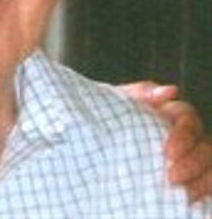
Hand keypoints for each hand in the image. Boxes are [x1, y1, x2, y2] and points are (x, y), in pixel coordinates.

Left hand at [120, 81, 211, 201]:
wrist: (91, 144)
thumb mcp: (119, 103)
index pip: (188, 118)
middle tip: (171, 177)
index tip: (168, 152)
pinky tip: (185, 200)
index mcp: (168, 114)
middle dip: (192, 162)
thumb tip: (170, 90)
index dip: (184, 135)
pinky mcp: (186, 179)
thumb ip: (142, 93)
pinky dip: (201, 192)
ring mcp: (187, 159)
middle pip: (204, 146)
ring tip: (180, 192)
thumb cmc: (108, 118)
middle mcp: (183, 136)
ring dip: (200, 180)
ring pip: (209, 167)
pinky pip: (205, 185)